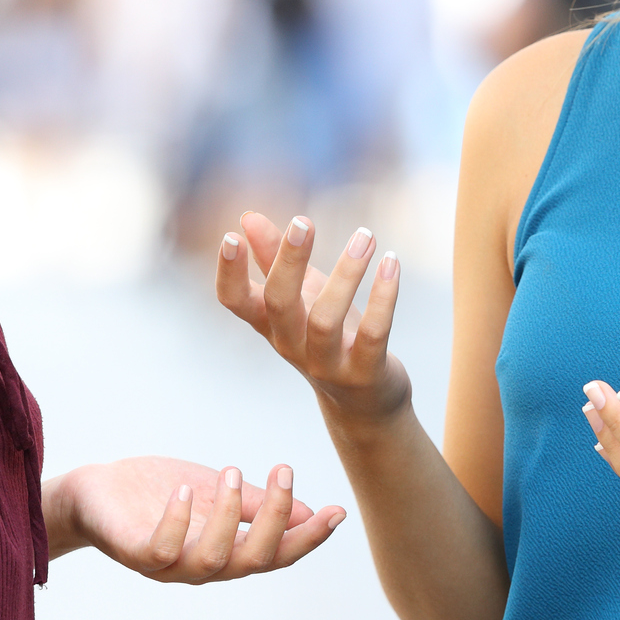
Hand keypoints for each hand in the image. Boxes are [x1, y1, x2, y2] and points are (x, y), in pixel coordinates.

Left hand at [55, 455, 345, 583]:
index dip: (308, 537)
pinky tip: (186, 489)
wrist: (94, 493)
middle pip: (254, 560)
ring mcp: (168, 563)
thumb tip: (306, 512)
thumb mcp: (214, 490)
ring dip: (229, 516)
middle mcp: (202, 564)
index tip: (336, 510)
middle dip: (276, 519)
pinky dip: (177, 521)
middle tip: (284, 471)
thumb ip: (254, 504)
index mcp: (227, 549)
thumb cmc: (155, 493)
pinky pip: (160, 550)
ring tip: (231, 470)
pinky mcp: (134, 552)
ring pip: (213, 559)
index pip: (277, 553)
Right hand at [215, 211, 409, 423]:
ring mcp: (326, 363)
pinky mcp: (363, 372)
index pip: (235, 302)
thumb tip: (247, 217)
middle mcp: (291, 345)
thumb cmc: (326, 337)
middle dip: (288, 261)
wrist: (364, 402)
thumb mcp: (300, 297)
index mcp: (270, 324)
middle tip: (303, 222)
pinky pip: (372, 333)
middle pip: (279, 303)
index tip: (231, 237)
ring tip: (365, 236)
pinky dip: (383, 296)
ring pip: (325, 319)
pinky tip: (391, 262)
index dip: (228, 273)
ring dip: (346, 273)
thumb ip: (273, 259)